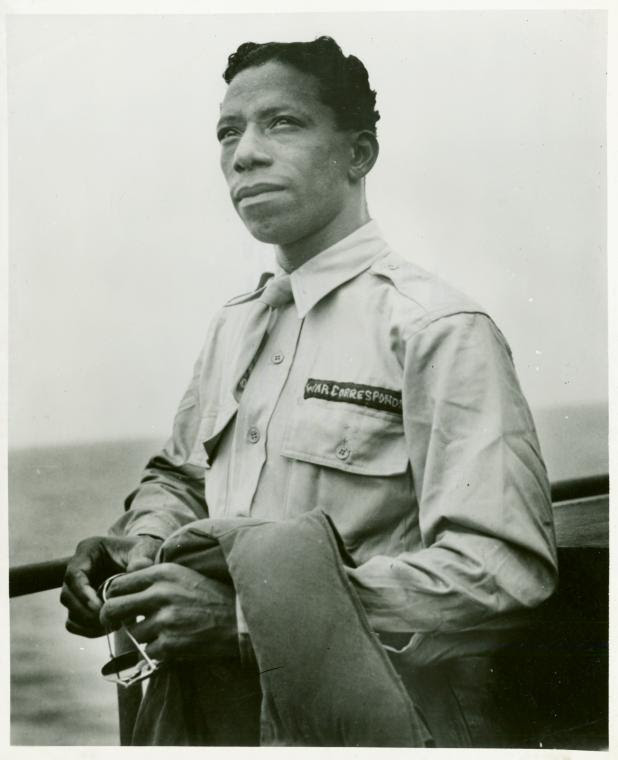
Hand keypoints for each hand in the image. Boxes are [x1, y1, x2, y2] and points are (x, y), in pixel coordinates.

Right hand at [60, 535, 161, 637]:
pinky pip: (74, 622)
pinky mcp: (82, 603)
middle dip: (86, 613)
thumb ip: (141, 559)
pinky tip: (109, 628)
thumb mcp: (144, 550)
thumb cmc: (143, 551)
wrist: (146, 559)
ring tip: (113, 625)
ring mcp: (78, 587)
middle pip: (67, 596)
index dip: (84, 594)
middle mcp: (78, 568)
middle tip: (108, 620)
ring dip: (87, 624)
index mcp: (88, 550)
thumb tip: (136, 570)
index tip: (102, 607)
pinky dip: (88, 630)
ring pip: (70, 611)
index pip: (74, 575)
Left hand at [99, 563, 237, 660]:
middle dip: (111, 618)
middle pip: (113, 608)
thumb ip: (153, 576)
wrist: (239, 620)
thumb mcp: (182, 574)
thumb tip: (122, 581)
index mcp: (162, 573)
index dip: (113, 595)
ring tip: (166, 630)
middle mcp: (161, 594)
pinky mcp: (170, 644)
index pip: (118, 584)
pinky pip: (149, 651)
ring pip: (133, 633)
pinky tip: (177, 641)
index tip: (118, 602)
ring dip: (145, 636)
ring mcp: (165, 620)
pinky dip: (159, 650)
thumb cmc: (210, 595)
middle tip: (117, 623)